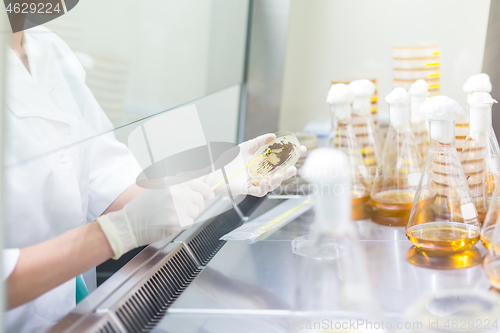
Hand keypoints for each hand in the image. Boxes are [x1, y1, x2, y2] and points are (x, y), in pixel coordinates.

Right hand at [97, 178, 213, 258]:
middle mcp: (176, 192)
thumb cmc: (142, 207)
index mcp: (171, 182)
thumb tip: (198, 189)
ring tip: (170, 215)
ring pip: (195, 212)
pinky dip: (182, 224)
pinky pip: (189, 222)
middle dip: (194, 206)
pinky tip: (169, 222)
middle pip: (199, 200)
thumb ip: (177, 186)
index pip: (197, 184)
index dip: (206, 191)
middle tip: (181, 210)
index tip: (210, 195)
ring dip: (187, 215)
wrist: (129, 223)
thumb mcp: (158, 187)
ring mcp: (177, 207)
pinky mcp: (177, 221)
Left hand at [204, 134, 306, 196]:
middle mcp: (262, 174)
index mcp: (264, 164)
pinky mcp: (248, 189)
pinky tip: (265, 182)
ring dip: (278, 181)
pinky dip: (263, 187)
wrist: (215, 169)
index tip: (301, 149)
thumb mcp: (246, 146)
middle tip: (294, 168)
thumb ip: (259, 141)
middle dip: (288, 172)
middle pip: (279, 174)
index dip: (292, 156)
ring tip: (280, 175)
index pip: (282, 161)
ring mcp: (256, 182)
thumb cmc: (230, 159)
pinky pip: (259, 191)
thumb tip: (273, 136)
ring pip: (271, 185)